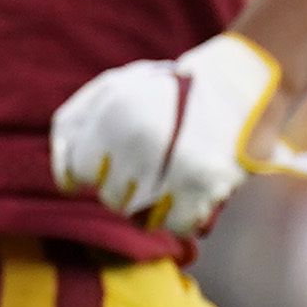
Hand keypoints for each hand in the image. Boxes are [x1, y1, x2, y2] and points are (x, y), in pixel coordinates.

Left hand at [50, 31, 295, 238]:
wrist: (240, 81)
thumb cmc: (166, 89)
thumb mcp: (111, 88)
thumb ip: (72, 127)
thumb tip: (66, 184)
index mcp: (110, 114)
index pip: (79, 171)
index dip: (97, 168)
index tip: (116, 157)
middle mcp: (136, 140)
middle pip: (110, 198)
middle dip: (126, 187)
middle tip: (152, 163)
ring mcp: (169, 164)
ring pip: (139, 217)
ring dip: (153, 204)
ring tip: (170, 176)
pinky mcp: (202, 184)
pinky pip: (177, 226)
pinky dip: (183, 216)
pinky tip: (190, 192)